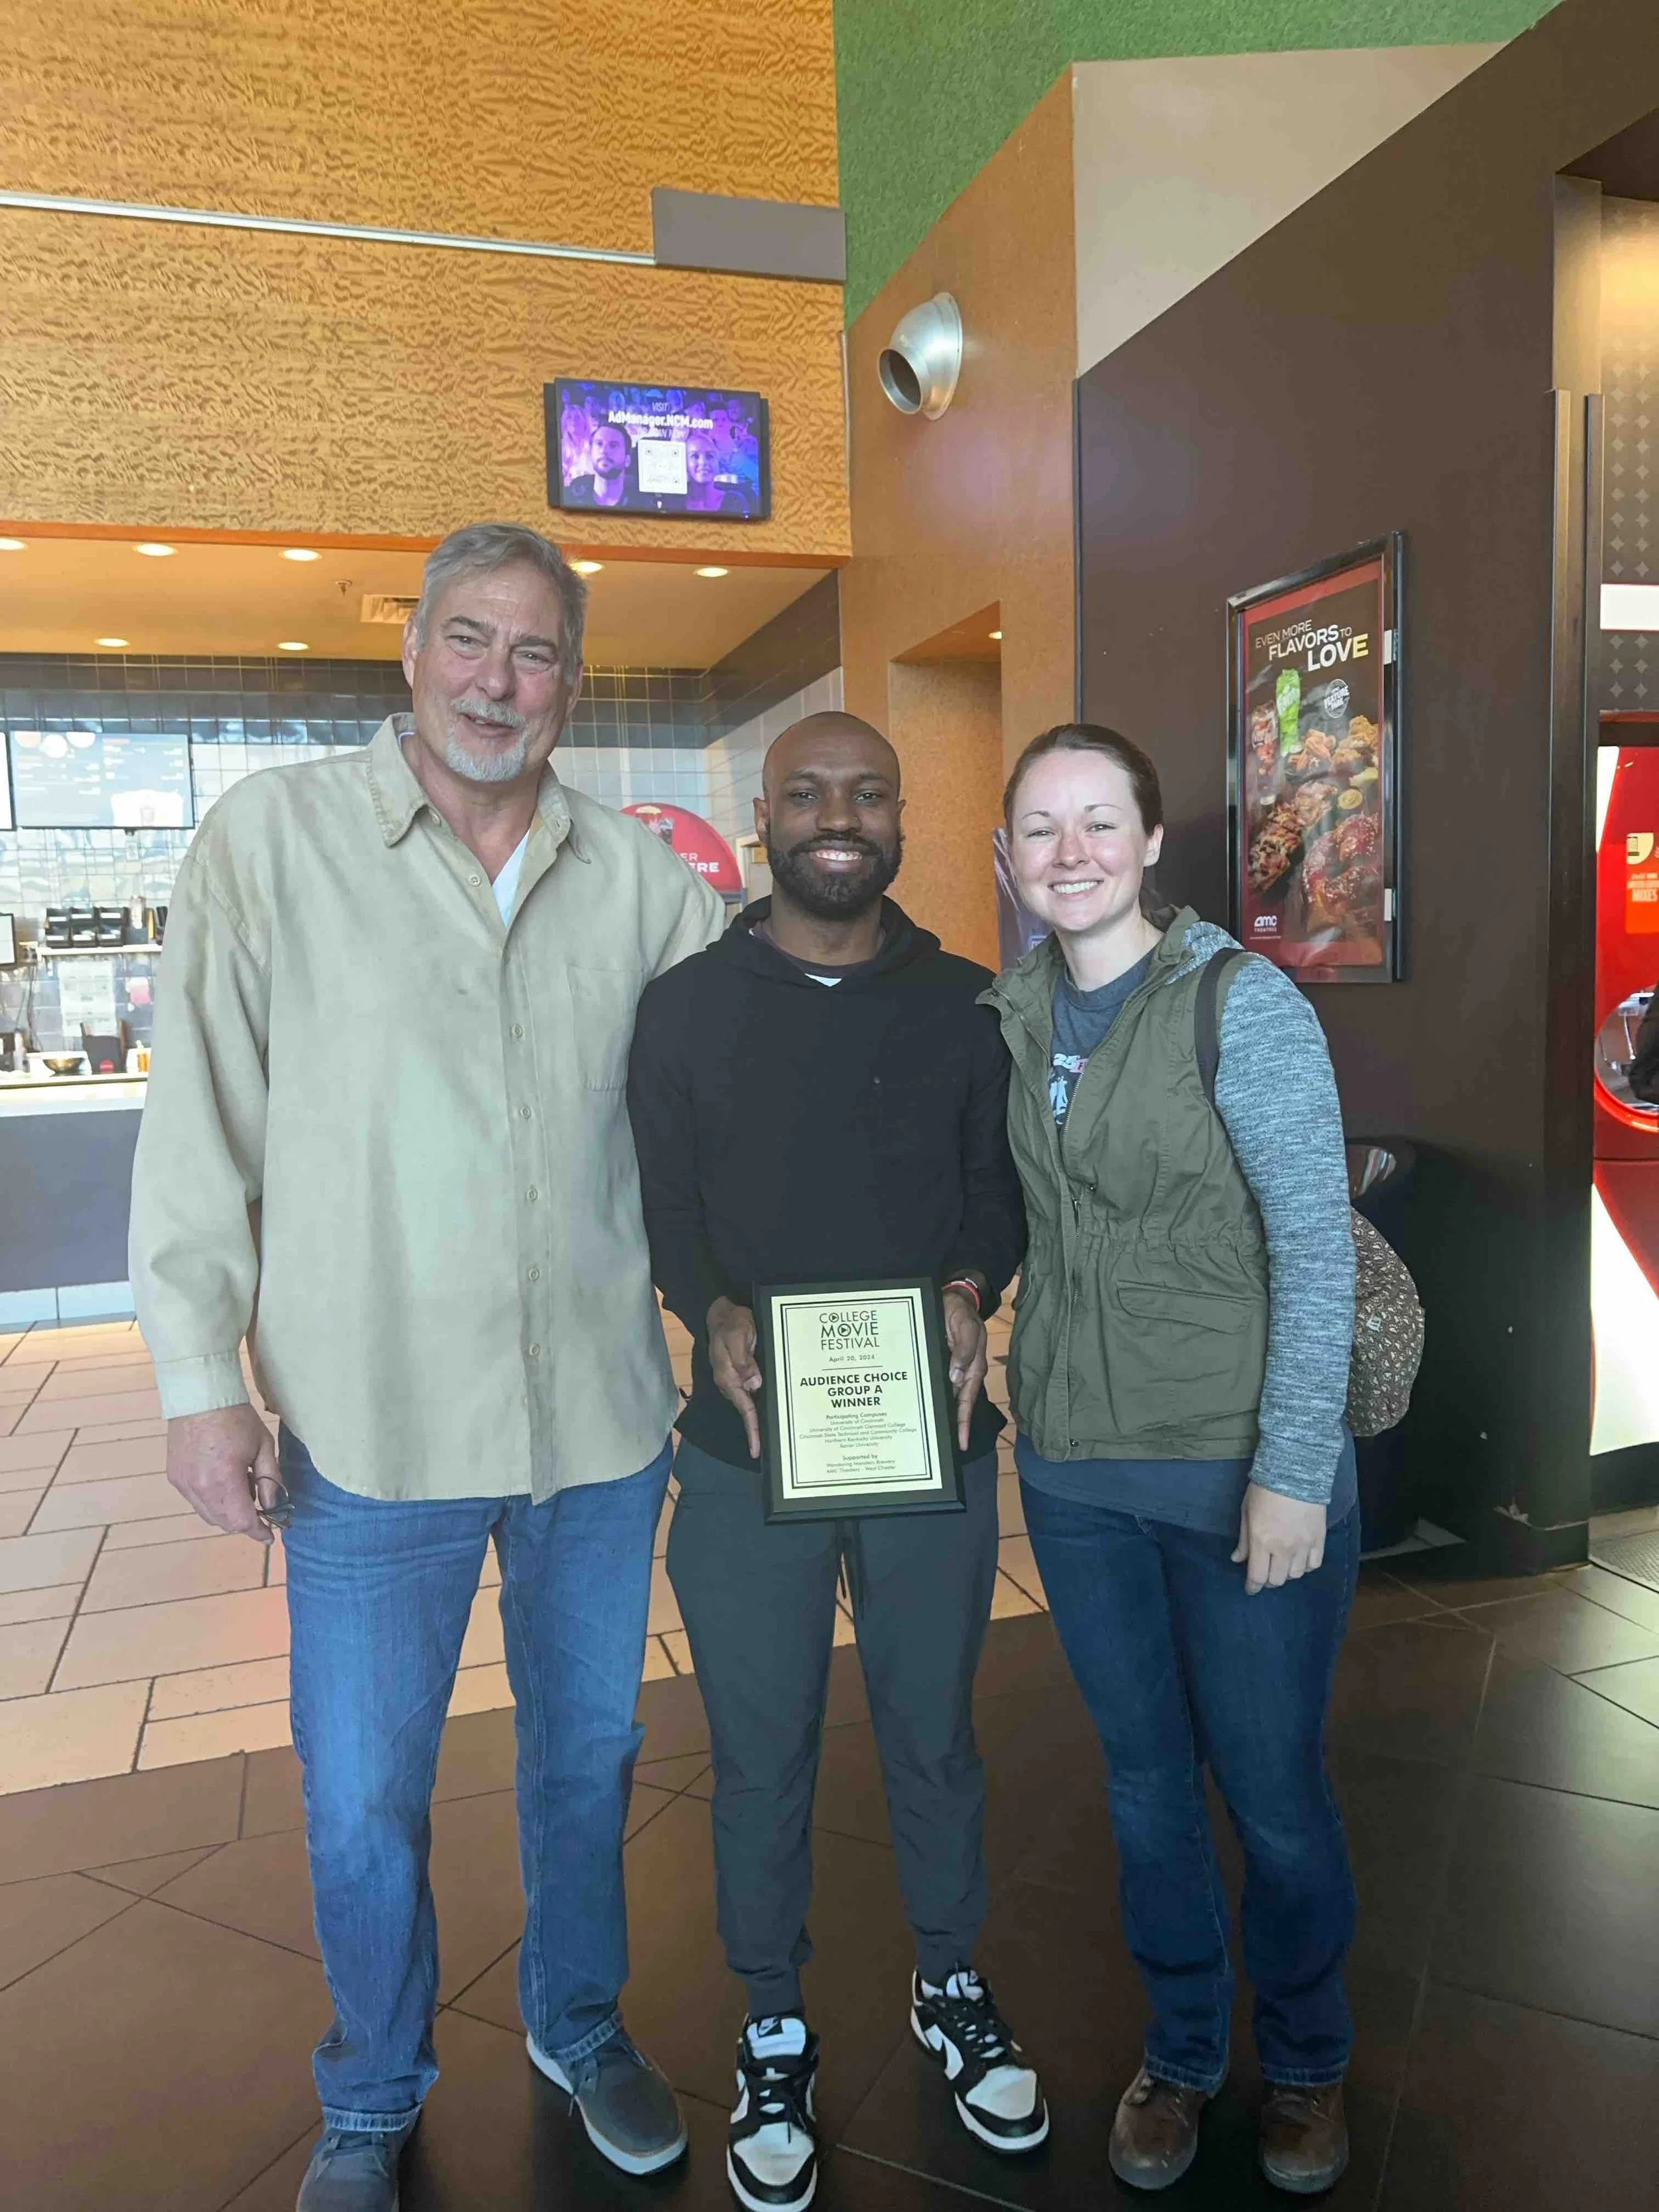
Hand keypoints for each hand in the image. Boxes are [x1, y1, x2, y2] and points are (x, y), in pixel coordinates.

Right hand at [166, 1402, 280, 1543]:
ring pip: (207, 1514)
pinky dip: (211, 1501)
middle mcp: (199, 1487)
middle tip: (260, 1510)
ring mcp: (183, 1483)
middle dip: (244, 1521)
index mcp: (223, 1480)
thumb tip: (273, 1507)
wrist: (200, 1396)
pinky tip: (223, 1483)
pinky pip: (195, 1501)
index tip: (270, 1535)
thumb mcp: (263, 1447)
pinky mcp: (174, 1477)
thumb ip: (269, 1481)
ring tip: (242, 1489)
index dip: (257, 1531)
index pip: (241, 1521)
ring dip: (227, 1513)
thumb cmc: (236, 1418)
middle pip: (224, 1522)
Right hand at [707, 1296, 762, 1458]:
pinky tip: (772, 1408)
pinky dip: (761, 1402)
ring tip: (774, 1435)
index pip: (744, 1408)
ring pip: (751, 1403)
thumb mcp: (738, 1336)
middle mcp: (731, 1383)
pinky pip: (753, 1391)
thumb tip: (755, 1384)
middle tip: (771, 1451)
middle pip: (747, 1411)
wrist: (722, 1312)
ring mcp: (736, 1379)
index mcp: (728, 1377)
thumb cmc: (731, 1323)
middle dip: (756, 1431)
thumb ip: (743, 1361)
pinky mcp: (743, 1372)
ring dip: (759, 1418)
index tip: (756, 1450)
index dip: (752, 1429)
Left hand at [941, 1287, 988, 1450]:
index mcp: (973, 1366)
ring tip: (933, 1434)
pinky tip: (924, 1405)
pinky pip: (940, 1383)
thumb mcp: (966, 1327)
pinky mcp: (943, 1363)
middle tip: (947, 1448)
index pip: (967, 1400)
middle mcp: (963, 1372)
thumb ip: (964, 1350)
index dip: (964, 1421)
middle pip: (959, 1404)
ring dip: (943, 1412)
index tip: (961, 1442)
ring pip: (949, 1396)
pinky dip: (935, 1395)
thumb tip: (957, 1377)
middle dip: (955, 1425)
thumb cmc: (962, 1312)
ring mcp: (953, 1369)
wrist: (954, 1298)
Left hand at [1232, 1482, 1327, 1595]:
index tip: (1250, 1588)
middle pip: (1277, 1580)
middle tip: (1265, 1572)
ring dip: (1286, 1573)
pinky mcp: (1319, 1540)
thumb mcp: (1246, 1512)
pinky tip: (1299, 1559)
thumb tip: (1237, 1559)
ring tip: (1281, 1564)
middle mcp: (1283, 1548)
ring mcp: (1303, 1545)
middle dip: (1268, 1580)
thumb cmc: (1264, 1489)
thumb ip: (1244, 1540)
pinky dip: (1305, 1566)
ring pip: (1296, 1575)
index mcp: (1262, 1542)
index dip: (1252, 1587)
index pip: (1257, 1576)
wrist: (1295, 1472)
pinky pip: (1314, 1564)